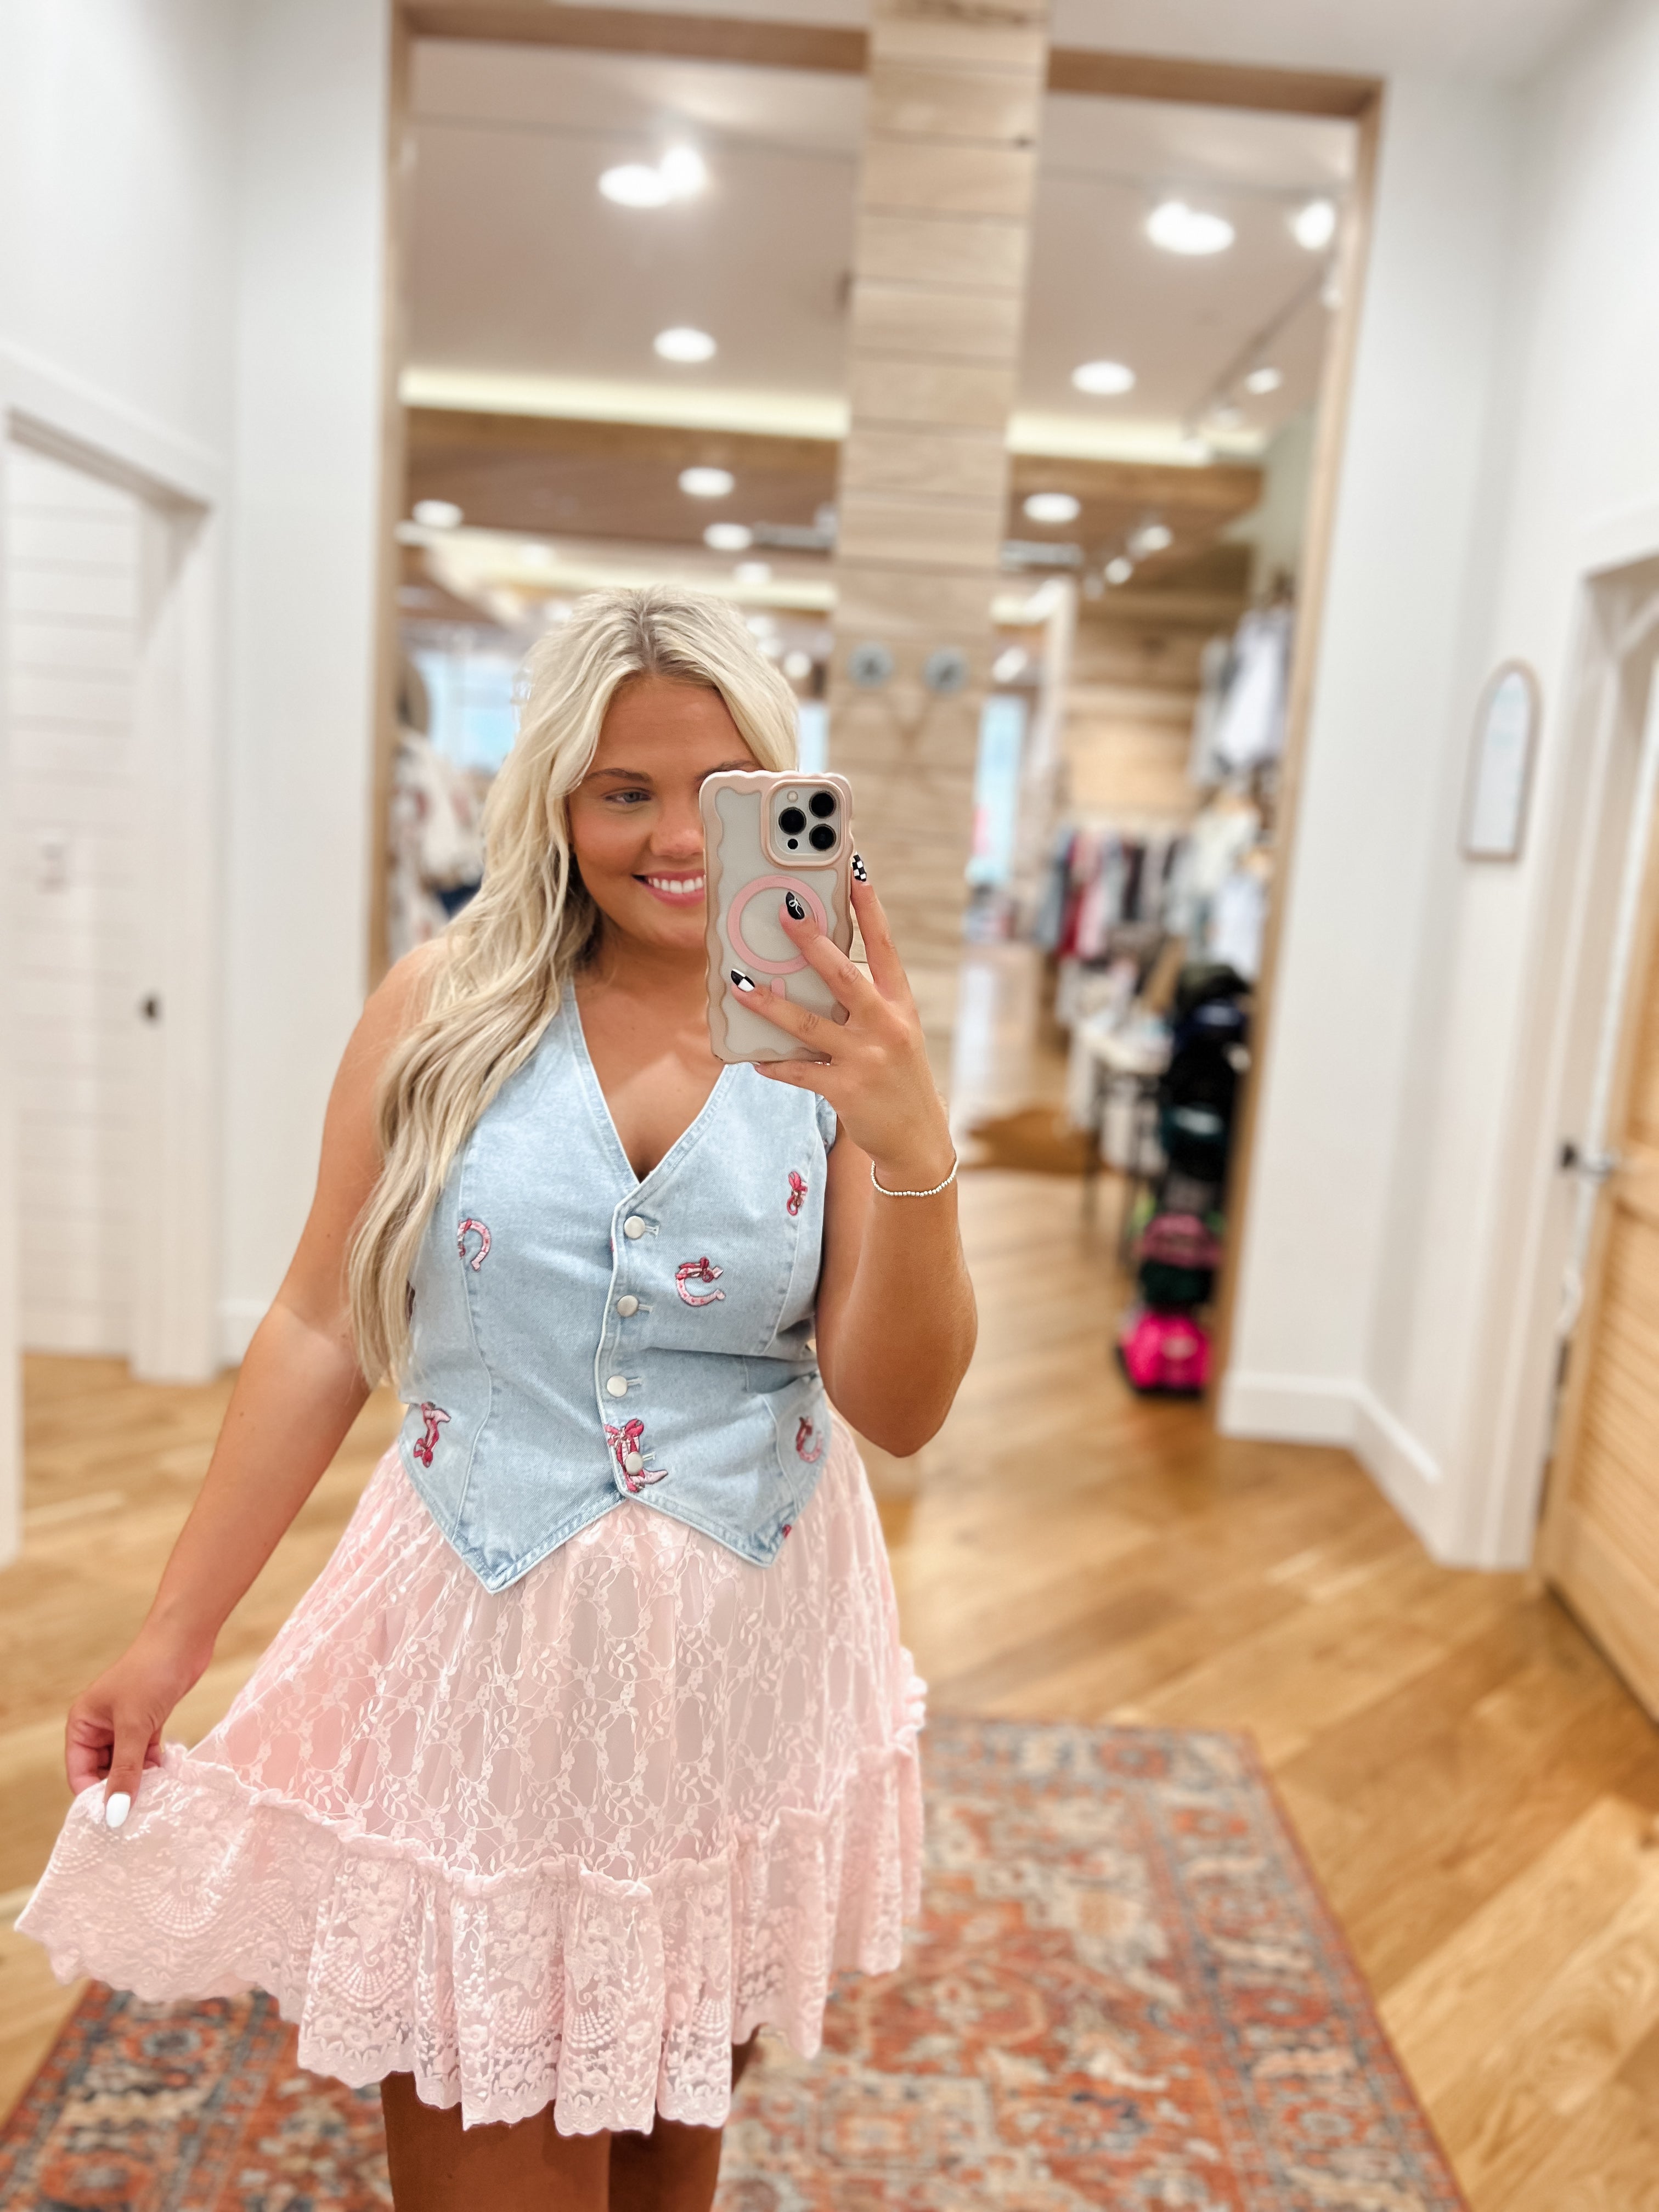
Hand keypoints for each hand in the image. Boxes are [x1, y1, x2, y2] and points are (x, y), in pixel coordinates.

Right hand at [65, 1624, 208, 1826]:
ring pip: (126, 1764)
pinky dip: (155, 1766)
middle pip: (103, 1771)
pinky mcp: (148, 1721)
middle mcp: (100, 1725)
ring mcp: (125, 1724)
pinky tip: (167, 1777)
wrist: (184, 1640)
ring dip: (139, 1780)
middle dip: (118, 1790)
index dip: (93, 1796)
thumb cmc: (151, 1673)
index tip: (113, 1820)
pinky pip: (145, 1754)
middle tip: (139, 1813)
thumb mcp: (134, 1727)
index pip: (80, 1771)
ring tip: (156, 1797)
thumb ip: (125, 1771)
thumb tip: (114, 1813)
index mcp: (83, 1723)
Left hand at [746, 873, 955, 1186]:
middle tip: (785, 915)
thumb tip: (817, 972)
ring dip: (770, 1006)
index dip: (870, 909)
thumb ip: (864, 1004)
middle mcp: (887, 1026)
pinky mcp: (845, 1089)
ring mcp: (866, 1059)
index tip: (855, 871)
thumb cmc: (898, 1077)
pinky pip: (799, 1072)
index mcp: (900, 1006)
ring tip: (740, 987)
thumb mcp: (895, 1033)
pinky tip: (754, 1058)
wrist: (917, 1138)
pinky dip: (774, 1064)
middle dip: (811, 944)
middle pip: (844, 976)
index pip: (886, 947)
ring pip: (808, 1024)